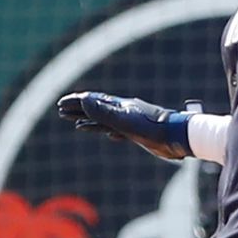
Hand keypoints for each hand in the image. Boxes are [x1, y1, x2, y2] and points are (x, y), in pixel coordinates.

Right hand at [57, 91, 194, 159]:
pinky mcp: (138, 133)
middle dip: (79, 110)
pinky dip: (106, 130)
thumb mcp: (124, 121)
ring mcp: (130, 122)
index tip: (61, 104)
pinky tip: (105, 134)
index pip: (92, 101)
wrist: (176, 137)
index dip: (76, 103)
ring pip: (105, 120)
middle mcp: (123, 111)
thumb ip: (103, 112)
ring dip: (90, 121)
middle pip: (96, 108)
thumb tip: (83, 100)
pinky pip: (117, 130)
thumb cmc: (152, 128)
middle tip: (62, 111)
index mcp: (119, 106)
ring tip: (77, 124)